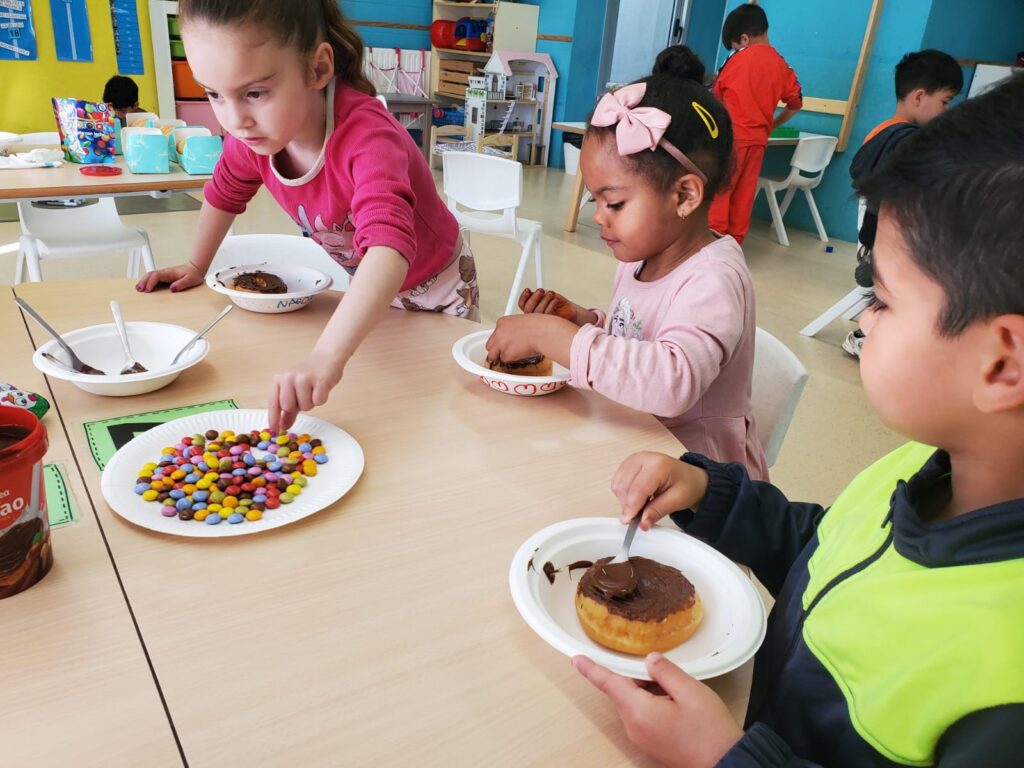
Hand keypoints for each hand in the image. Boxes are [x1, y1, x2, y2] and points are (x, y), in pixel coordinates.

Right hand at [136, 263, 204, 292]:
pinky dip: (147, 282)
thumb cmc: (193, 274)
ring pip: (150, 276)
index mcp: (170, 273)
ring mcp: (164, 274)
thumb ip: (181, 284)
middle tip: (139, 289)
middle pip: (150, 275)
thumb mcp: (190, 280)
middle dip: (143, 281)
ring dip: (143, 281)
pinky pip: (153, 278)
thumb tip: (172, 288)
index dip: (151, 282)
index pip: (157, 276)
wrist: (196, 268)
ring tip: (138, 288)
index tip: (148, 289)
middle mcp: (165, 273)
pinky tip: (144, 286)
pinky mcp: (165, 277)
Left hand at [268, 355, 342, 433]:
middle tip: (305, 396)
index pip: (273, 403)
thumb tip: (283, 425)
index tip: (274, 431)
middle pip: (288, 407)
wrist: (326, 357)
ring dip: (311, 403)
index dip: (273, 418)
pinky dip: (322, 399)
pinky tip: (322, 388)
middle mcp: (289, 377)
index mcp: (280, 379)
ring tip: (314, 390)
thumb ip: (288, 409)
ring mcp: (304, 378)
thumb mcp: (295, 390)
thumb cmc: (310, 374)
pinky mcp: (319, 381)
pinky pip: (318, 401)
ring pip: (305, 406)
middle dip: (297, 407)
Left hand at [485, 314, 544, 364]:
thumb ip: (513, 329)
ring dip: (502, 356)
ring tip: (513, 354)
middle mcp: (498, 332)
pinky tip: (520, 354)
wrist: (543, 332)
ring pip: (493, 355)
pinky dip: (512, 359)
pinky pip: (505, 360)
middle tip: (505, 352)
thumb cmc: (539, 326)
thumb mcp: (522, 322)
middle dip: (496, 350)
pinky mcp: (506, 354)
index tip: (504, 343)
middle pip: (489, 345)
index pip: (494, 334)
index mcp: (502, 322)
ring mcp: (501, 344)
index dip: (500, 340)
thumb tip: (513, 336)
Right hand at [519, 288, 582, 323]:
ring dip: (544, 299)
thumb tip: (529, 292)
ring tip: (551, 294)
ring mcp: (542, 322)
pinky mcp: (551, 325)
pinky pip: (547, 314)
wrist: (572, 310)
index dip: (524, 297)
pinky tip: (556, 301)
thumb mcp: (547, 296)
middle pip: (527, 309)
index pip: (522, 304)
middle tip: (541, 290)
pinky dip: (551, 304)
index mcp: (531, 309)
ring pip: (536, 312)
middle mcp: (534, 317)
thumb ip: (537, 295)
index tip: (528, 289)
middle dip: (534, 298)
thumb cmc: (559, 303)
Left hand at [573, 653, 741, 767]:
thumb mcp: (691, 691)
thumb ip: (666, 672)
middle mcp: (634, 727)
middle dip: (639, 677)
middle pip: (624, 691)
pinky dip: (654, 703)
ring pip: (635, 703)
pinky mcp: (650, 743)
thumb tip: (650, 660)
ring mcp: (641, 738)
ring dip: (649, 690)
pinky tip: (676, 703)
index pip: (609, 684)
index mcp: (639, 712)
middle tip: (664, 671)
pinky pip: (643, 715)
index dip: (591, 669)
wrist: (726, 764)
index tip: (576, 658)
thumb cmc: (710, 732)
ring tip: (678, 692)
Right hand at [611, 452, 708, 530]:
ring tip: (641, 505)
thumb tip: (642, 523)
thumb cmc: (686, 485)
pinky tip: (635, 498)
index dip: (632, 507)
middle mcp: (643, 458)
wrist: (689, 477)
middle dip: (628, 505)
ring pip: (618, 485)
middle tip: (638, 517)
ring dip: (624, 500)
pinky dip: (622, 494)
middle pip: (624, 487)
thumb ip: (657, 511)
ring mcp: (634, 459)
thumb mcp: (677, 501)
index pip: (638, 489)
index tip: (631, 521)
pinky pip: (617, 482)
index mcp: (658, 464)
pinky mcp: (628, 464)